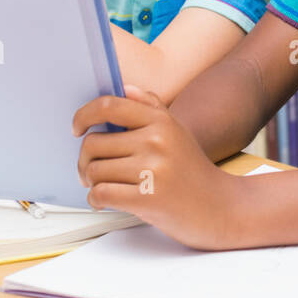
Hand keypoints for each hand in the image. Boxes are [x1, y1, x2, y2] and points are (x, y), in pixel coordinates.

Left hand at [72, 84, 237, 248]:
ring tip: (105, 186)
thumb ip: (152, 108)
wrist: (219, 208)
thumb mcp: (178, 133)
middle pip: (93, 144)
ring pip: (94, 170)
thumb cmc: (193, 172)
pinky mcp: (148, 198)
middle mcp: (157, 141)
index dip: (84, 115)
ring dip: (91, 182)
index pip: (109, 106)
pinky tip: (107, 201)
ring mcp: (153, 170)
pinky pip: (101, 193)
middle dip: (85, 160)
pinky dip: (96, 200)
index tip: (78, 128)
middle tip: (92, 170)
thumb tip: (126, 89)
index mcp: (161, 121)